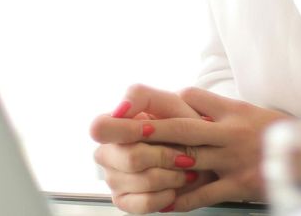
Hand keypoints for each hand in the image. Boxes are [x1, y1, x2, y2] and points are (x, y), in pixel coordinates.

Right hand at [90, 85, 213, 213]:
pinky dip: (167, 195)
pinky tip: (175, 186)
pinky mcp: (123, 200)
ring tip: (185, 169)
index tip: (152, 130)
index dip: (126, 131)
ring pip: (141, 181)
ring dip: (172, 175)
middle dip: (163, 156)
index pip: (99, 128)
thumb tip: (119, 110)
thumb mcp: (168, 102)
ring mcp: (113, 178)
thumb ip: (141, 96)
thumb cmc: (182, 123)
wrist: (200, 153)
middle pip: (129, 158)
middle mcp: (106, 152)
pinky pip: (144, 203)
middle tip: (184, 154)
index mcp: (111, 124)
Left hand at [136, 87, 293, 210]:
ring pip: (188, 159)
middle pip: (182, 127)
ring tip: (130, 163)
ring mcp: (232, 159)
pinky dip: (183, 199)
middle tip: (121, 127)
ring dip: (157, 162)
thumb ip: (221, 110)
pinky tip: (164, 203)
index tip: (141, 105)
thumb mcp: (251, 112)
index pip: (193, 98)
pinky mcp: (238, 185)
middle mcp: (228, 132)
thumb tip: (191, 102)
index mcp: (232, 110)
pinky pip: (205, 193)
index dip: (169, 101)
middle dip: (149, 127)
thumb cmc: (278, 135)